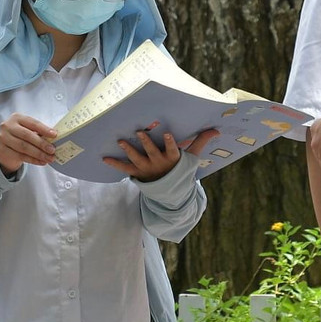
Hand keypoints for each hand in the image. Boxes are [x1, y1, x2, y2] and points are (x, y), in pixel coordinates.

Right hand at [0, 113, 57, 175]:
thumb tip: (54, 138)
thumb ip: (38, 132)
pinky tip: (42, 162)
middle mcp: (8, 126)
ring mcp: (3, 138)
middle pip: (27, 135)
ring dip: (39, 154)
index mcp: (17, 118)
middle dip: (41, 143)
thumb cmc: (19, 137)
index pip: (32, 123)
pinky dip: (33, 160)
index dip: (44, 129)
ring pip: (24, 147)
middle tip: (52, 150)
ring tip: (49, 158)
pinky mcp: (3, 151)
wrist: (4, 148)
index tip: (55, 135)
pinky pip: (21, 156)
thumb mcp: (27, 130)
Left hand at [103, 125, 219, 182]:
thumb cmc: (180, 169)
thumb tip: (216, 129)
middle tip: (138, 132)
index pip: (172, 150)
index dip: (169, 142)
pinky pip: (124, 168)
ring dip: (128, 149)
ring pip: (137, 158)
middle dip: (145, 143)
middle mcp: (159, 163)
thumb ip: (201, 141)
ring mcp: (146, 168)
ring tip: (120, 141)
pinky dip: (114, 163)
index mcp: (172, 159)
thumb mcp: (192, 157)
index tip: (166, 134)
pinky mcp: (137, 172)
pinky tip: (104, 158)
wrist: (169, 192)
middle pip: (152, 152)